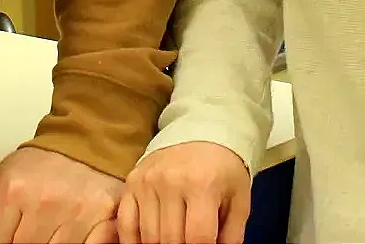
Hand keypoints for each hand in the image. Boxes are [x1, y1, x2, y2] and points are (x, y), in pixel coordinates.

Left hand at [0, 146, 123, 243]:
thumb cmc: (43, 162)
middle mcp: (46, 202)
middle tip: (30, 231)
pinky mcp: (105, 219)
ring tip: (49, 230)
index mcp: (15, 190)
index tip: (7, 238)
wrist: (87, 140)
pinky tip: (72, 235)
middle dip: (24, 243)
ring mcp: (78, 213)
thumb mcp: (0, 175)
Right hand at [118, 142, 250, 243]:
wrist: (203, 131)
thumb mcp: (239, 200)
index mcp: (202, 185)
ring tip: (175, 240)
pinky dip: (133, 241)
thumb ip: (231, 236)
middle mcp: (171, 181)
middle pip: (171, 239)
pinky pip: (125, 223)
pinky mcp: (132, 181)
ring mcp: (147, 181)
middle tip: (190, 243)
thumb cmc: (224, 170)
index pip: (198, 237)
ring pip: (149, 236)